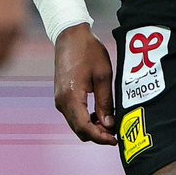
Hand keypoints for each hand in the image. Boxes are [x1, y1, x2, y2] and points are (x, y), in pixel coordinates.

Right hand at [53, 23, 115, 144]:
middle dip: (97, 135)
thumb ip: (105, 102)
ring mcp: (59, 98)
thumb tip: (109, 125)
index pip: (84, 127)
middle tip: (116, 133)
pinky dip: (86, 119)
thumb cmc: (88, 51)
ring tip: (110, 122)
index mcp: (71, 96)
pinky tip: (99, 113)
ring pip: (76, 123)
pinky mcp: (61, 95)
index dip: (100, 137)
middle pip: (78, 129)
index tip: (115, 139)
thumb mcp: (103, 76)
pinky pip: (73, 115)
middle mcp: (61, 101)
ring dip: (92, 127)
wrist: (70, 35)